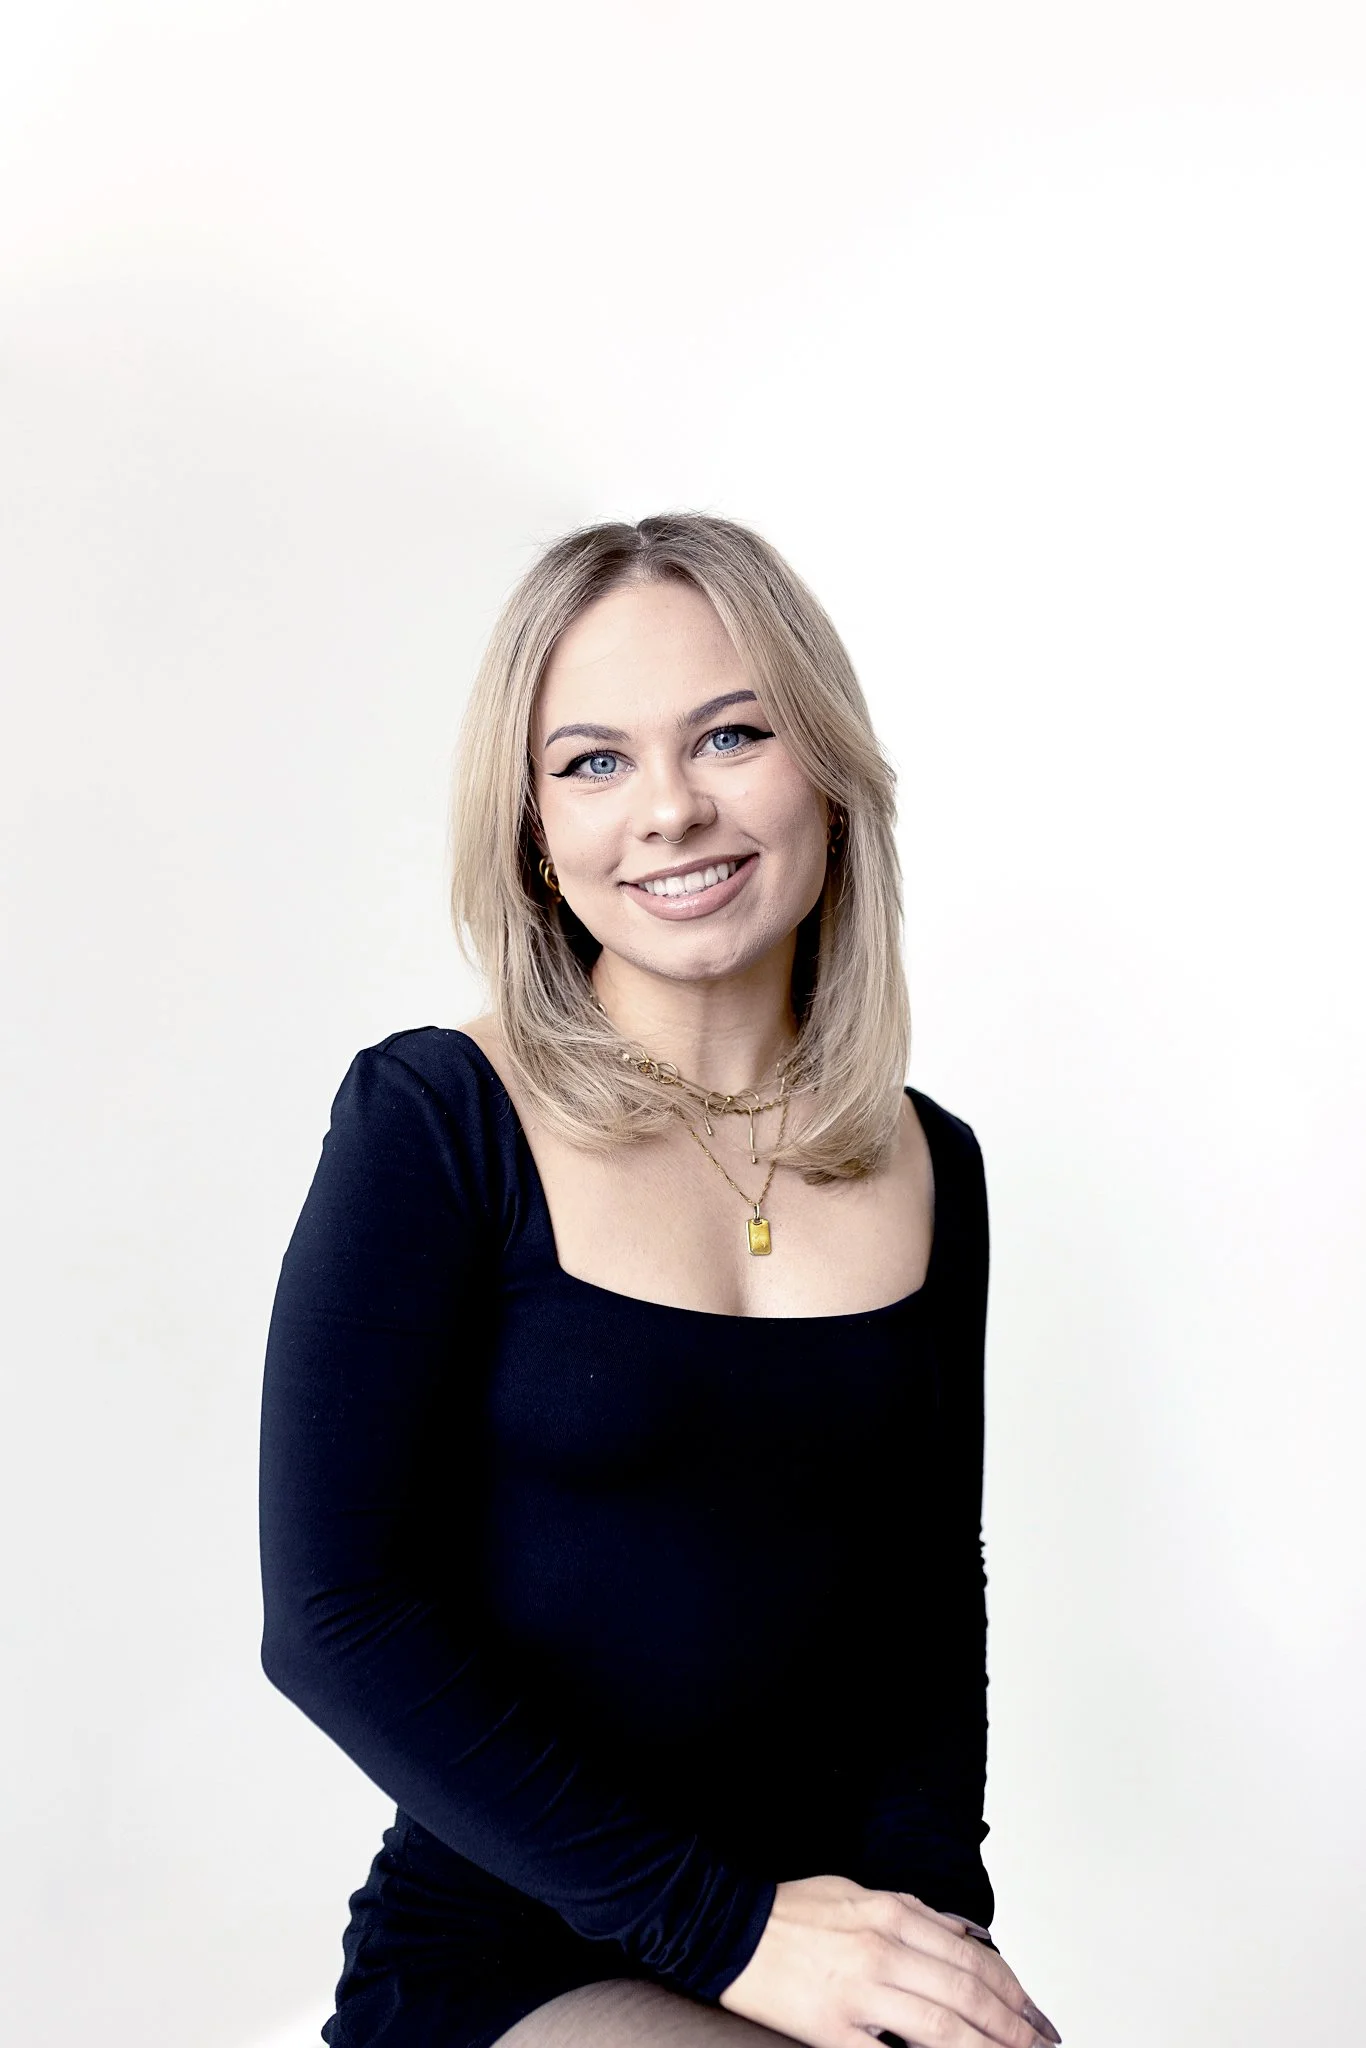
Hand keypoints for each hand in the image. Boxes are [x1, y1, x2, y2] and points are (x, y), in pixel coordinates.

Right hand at [718, 1873, 1058, 2047]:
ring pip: (946, 2028)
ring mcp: (861, 1992)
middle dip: (1015, 2027)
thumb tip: (962, 1937)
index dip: (1013, 1991)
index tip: (1036, 2015)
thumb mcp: (859, 1892)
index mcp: (893, 1912)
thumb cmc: (792, 1913)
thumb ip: (914, 1913)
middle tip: (1043, 2045)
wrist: (728, 1928)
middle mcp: (884, 1949)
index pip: (973, 1958)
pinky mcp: (834, 2030)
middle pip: (969, 1994)